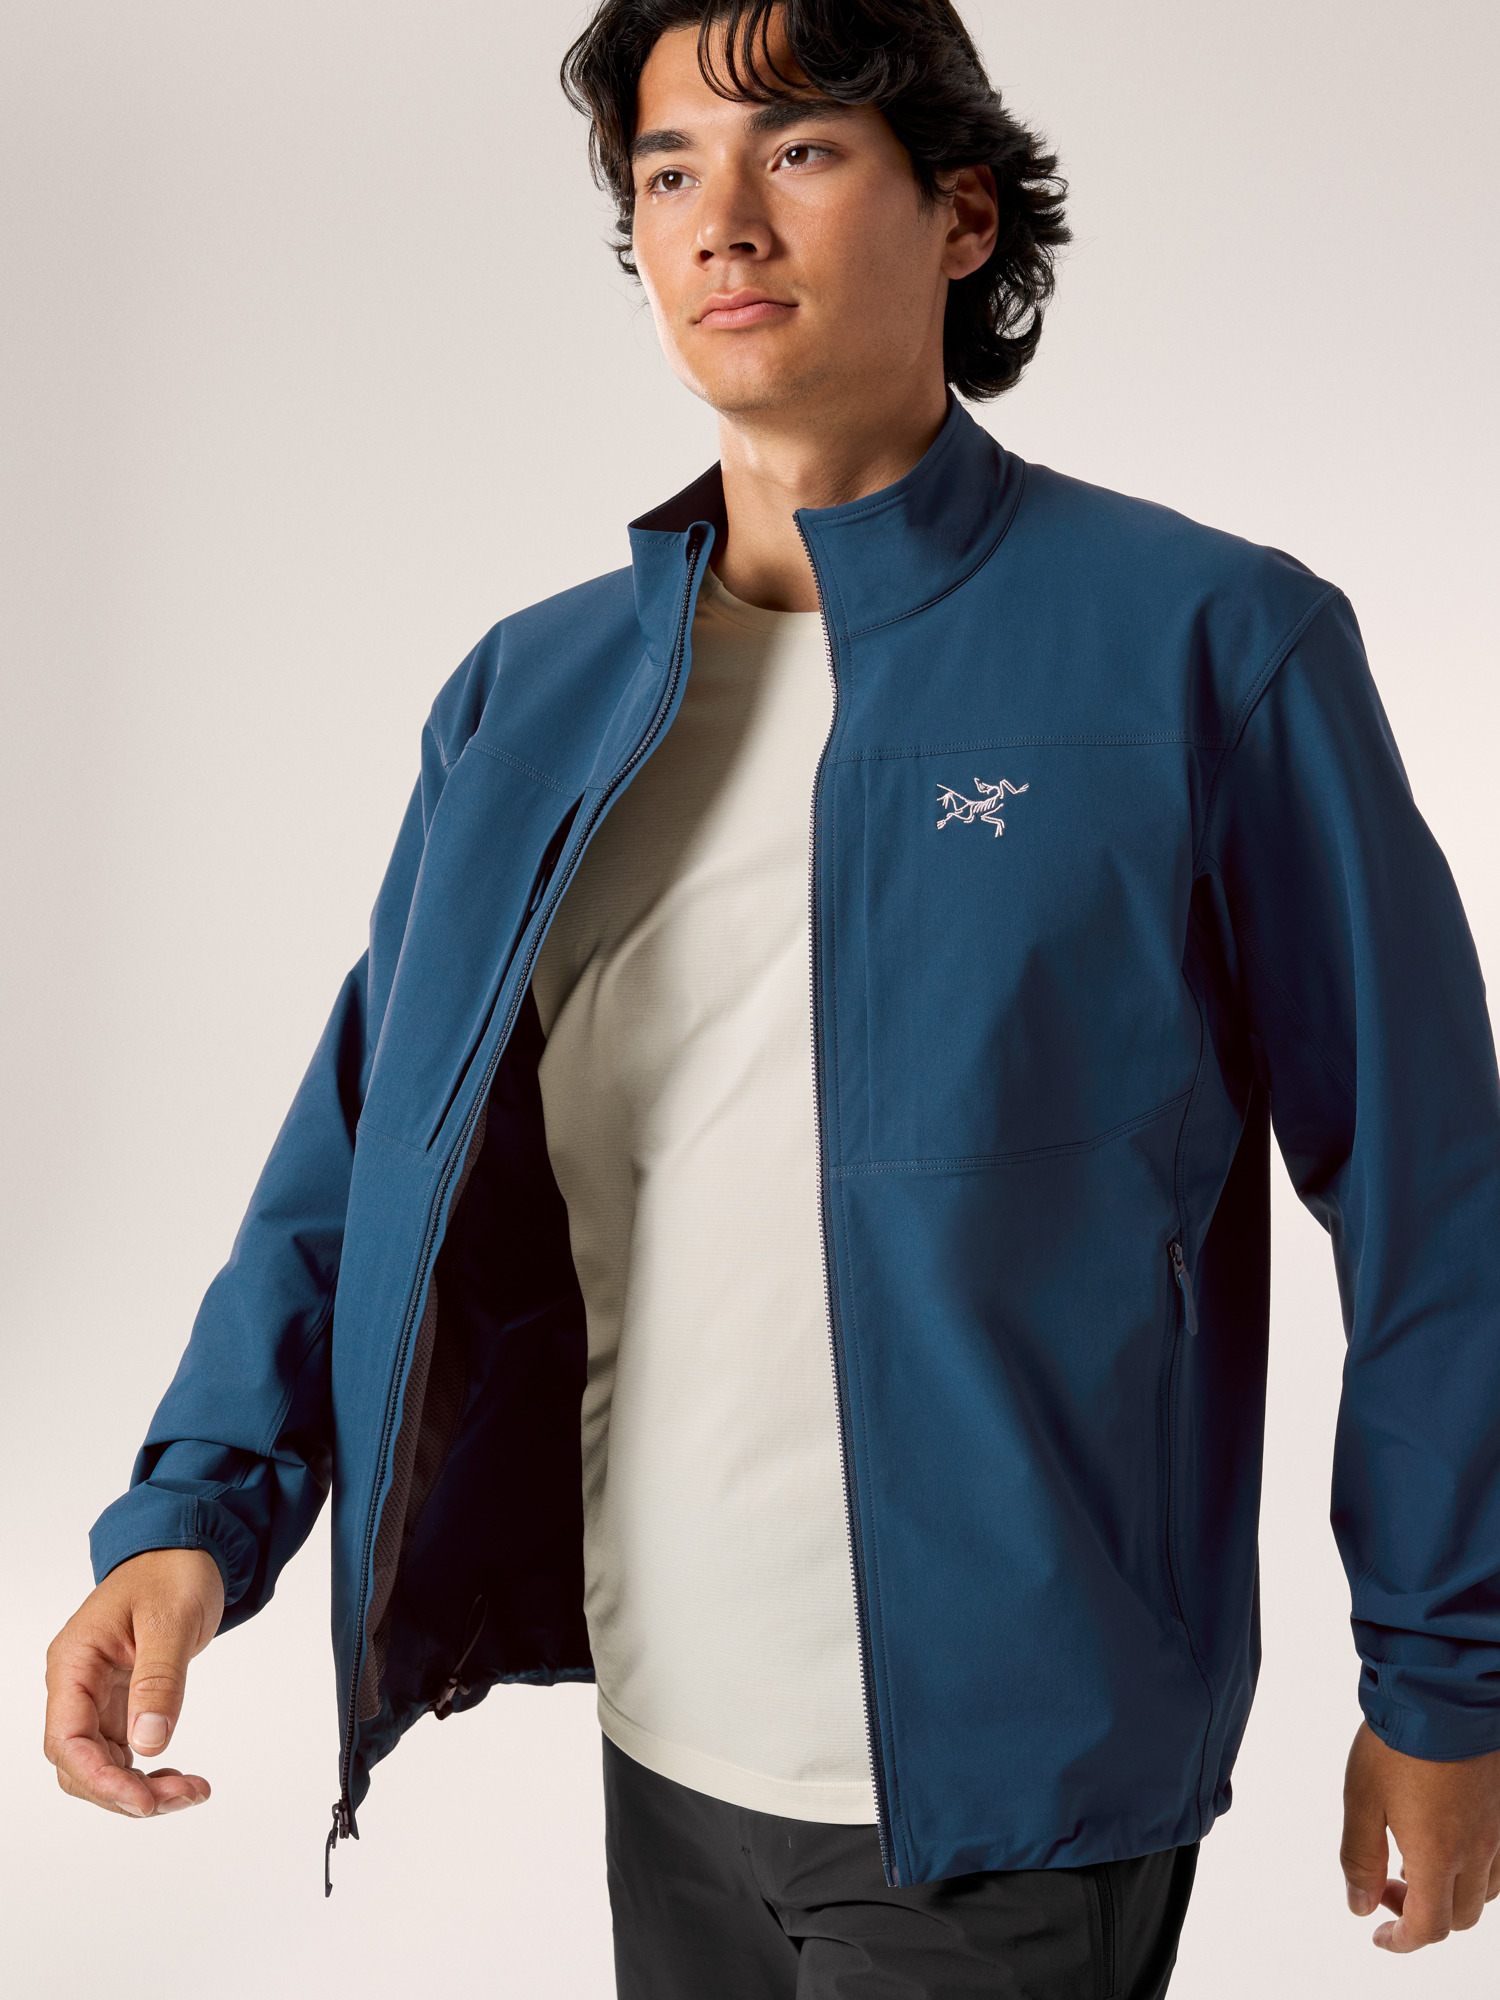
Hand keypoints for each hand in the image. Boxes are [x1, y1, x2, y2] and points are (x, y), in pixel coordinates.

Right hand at [43, 1548, 224, 1817]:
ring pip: (101, 1765)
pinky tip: (180, 1778)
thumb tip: (149, 1744)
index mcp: (74, 1662)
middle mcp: (77, 1685)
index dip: (100, 1780)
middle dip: (126, 1792)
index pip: (67, 1740)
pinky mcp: (120, 1701)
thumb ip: (159, 1680)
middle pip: (80, 1764)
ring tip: (192, 1790)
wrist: (185, 1548)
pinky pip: (122, 1752)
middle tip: (185, 1795)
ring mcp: (96, 1696)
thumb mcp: (171, 1620)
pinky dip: (149, 1771)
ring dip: (141, 1789)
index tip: (143, 1801)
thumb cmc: (173, 1571)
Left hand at [1341, 1720, 1499, 1950]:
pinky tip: (1447, 1842)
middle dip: (1420, 1915)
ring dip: (1449, 1894)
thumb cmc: (1399, 1741)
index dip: (1401, 1940)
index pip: (1427, 1927)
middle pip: (1457, 1917)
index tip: (1379, 1934)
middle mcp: (1477, 1853)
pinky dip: (1473, 1872)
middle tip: (1385, 1885)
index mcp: (1437, 1857)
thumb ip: (1359, 1859)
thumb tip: (1360, 1906)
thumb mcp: (1361, 1799)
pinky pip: (1498, 1865)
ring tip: (1412, 1862)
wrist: (1443, 1693)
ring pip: (1482, 1894)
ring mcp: (1497, 1833)